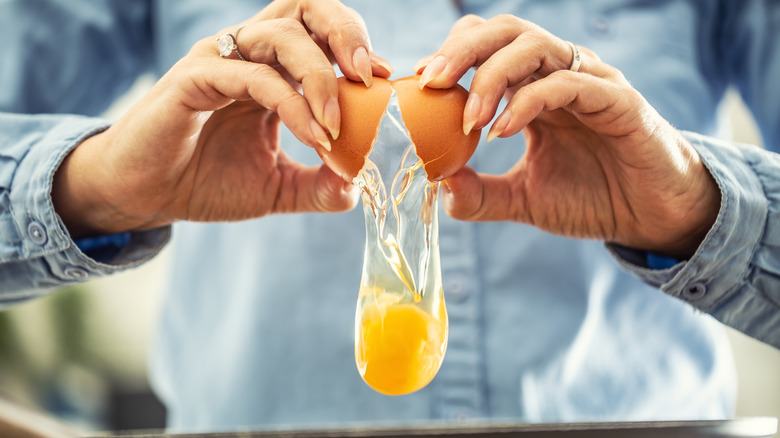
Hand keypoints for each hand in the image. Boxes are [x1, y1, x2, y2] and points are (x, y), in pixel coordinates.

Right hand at [52, 0, 392, 237]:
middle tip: (370, 75)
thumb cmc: (206, 182)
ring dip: (320, 75)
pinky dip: (291, 104)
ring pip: (280, 34)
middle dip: (345, 30)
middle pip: (303, 8)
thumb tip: (360, 187)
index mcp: (270, 68)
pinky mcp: (193, 79)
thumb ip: (318, 186)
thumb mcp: (276, 187)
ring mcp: (219, 61)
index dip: (357, 47)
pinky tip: (313, 136)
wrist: (146, 196)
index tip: (385, 81)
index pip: (319, 32)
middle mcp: (247, 54)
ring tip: (338, 125)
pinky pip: (252, 76)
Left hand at [415, 15, 718, 257]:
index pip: (489, 45)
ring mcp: (590, 82)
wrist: (651, 219)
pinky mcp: (618, 101)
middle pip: (506, 31)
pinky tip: (503, 131)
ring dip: (492, 75)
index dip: (452, 55)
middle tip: (431, 81)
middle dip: (463, 49)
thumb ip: (481, 193)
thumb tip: (437, 185)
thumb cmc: (592, 199)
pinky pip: (569, 83)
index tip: (420, 84)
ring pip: (536, 46)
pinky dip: (530, 101)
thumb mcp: (524, 199)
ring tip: (470, 118)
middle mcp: (560, 75)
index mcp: (535, 88)